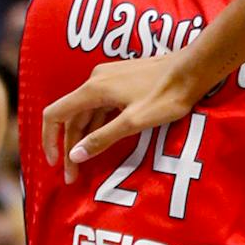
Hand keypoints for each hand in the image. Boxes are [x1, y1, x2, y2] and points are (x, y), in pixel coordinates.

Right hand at [40, 53, 201, 183]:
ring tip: (85, 164)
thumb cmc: (167, 95)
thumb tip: (74, 156)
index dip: (49, 140)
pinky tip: (103, 141)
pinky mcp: (123, 81)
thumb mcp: (134, 122)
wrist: (194, 69)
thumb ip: (102, 138)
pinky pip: (101, 106)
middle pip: (72, 117)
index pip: (55, 114)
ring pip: (88, 112)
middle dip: (70, 146)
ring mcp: (109, 78)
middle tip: (73, 176)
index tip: (55, 163)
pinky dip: (97, 125)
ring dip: (84, 137)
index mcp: (93, 89)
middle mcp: (96, 80)